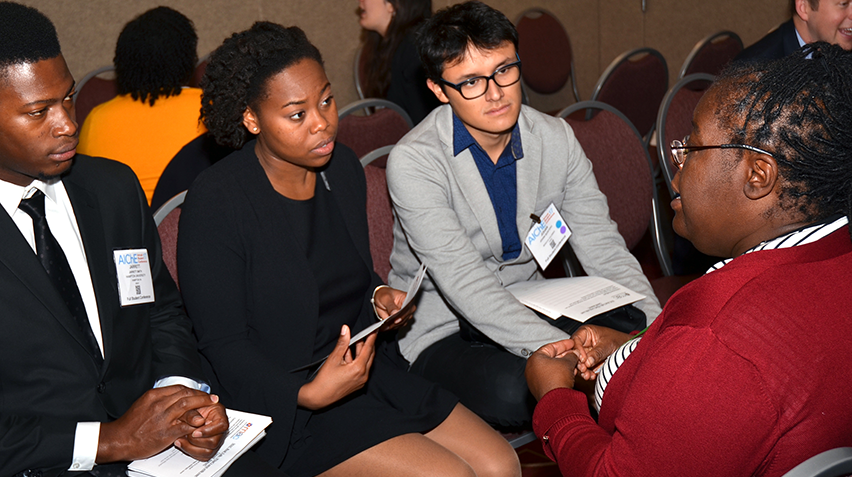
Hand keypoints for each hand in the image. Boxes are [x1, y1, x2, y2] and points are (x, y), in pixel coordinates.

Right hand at [97, 385, 225, 462]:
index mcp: (153, 396)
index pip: (178, 388)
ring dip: (201, 405)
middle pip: (185, 395)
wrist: (118, 440)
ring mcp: (163, 418)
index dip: (193, 390)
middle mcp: (159, 404)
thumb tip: (173, 397)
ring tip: (210, 406)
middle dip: (201, 395)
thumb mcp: (143, 404)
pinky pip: (185, 425)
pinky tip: (201, 423)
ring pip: (187, 406)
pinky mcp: (166, 432)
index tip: (199, 393)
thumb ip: (158, 400)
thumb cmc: (129, 424)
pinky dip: (194, 423)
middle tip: (211, 398)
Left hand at [174, 398, 228, 460]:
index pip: (222, 425)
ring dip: (191, 448)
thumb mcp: (187, 408)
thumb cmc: (187, 409)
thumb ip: (191, 414)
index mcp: (218, 414)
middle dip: (197, 441)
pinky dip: (190, 452)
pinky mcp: (208, 448)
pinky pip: (202, 456)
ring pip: (208, 452)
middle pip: (215, 442)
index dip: (208, 431)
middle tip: (186, 435)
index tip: (195, 432)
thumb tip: (198, 421)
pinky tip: (182, 443)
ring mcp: (215, 439)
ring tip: (180, 440)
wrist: (183, 415)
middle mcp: (219, 428)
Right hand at [297, 324, 376, 409]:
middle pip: (369, 356)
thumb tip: (346, 330)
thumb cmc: (325, 380)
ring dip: (360, 352)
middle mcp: (363, 375)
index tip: (374, 331)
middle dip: (367, 344)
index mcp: (359, 368)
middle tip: (366, 335)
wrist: (319, 396)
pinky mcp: (357, 384)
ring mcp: (361, 381)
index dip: (371, 338)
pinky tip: (349, 355)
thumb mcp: (334, 358)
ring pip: (365, 362)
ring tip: (354, 343)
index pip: (368, 349)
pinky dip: (357, 361)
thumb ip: (342, 342)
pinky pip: (361, 369)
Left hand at [373, 286, 415, 329]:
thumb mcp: (386, 298)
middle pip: (407, 316)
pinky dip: (391, 327)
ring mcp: (404, 314)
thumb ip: (391, 306)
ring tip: (385, 326)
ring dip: (394, 325)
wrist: (379, 298)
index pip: (409, 307)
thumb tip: (396, 313)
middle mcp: (408, 307)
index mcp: (407, 298)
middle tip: (388, 323)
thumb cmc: (384, 294)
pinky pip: (397, 326)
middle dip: (398, 321)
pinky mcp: (400, 320)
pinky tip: (385, 327)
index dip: (403, 314)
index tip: (397, 320)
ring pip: (402, 323)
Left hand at [525, 340, 579, 400]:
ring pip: (552, 369)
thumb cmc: (556, 381)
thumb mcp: (567, 363)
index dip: (563, 344)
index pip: (551, 347)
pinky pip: (551, 378)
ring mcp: (534, 379)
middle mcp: (531, 368)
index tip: (571, 344)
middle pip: (551, 358)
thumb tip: (574, 354)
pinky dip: (560, 375)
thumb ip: (571, 355)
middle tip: (574, 355)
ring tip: (574, 365)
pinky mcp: (540, 388)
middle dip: (565, 356)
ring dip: (564, 366)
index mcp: (534, 358)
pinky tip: (569, 375)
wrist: (556, 401)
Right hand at [571, 325, 631, 379]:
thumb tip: (587, 361)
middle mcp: (584, 343)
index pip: (575, 341)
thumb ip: (597, 352)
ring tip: (588, 375)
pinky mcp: (589, 363)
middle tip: (583, 369)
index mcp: (585, 333)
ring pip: (579, 363)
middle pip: (575, 353)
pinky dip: (587, 374)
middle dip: (578, 362)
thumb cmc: (619, 340)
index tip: (583, 359)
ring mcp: (586, 354)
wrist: (630, 349)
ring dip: (582, 370)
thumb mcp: (608, 344)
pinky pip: (585, 369)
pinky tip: (591, 376)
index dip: (577, 350)